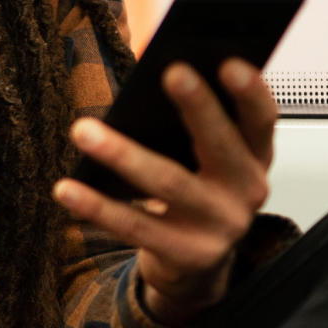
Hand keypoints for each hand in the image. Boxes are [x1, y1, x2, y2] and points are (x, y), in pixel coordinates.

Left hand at [54, 58, 276, 326]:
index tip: (229, 62)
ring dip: (123, 154)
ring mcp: (218, 227)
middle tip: (170, 72)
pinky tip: (66, 188)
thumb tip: (150, 65)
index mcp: (254, 158)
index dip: (250, 92)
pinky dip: (97, 207)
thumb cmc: (195, 192)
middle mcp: (246, 192)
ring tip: (82, 129)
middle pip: (220, 146)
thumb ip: (192, 117)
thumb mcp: (208, 157)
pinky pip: (135, 226)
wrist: (196, 265)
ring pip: (168, 183)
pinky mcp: (186, 255)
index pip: (262, 120)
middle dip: (197, 108)